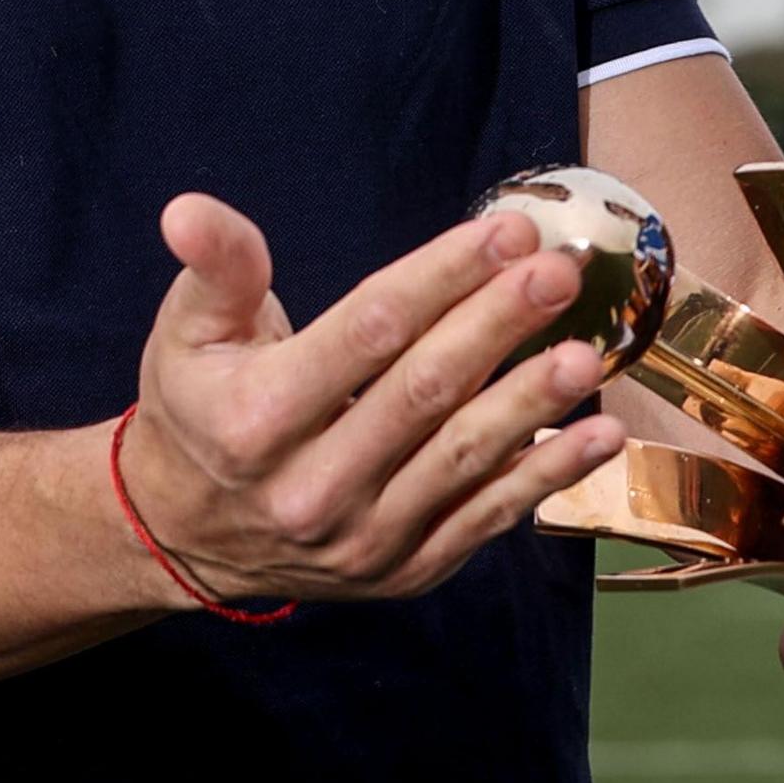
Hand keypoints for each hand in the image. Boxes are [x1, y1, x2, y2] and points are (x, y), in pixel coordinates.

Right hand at [113, 194, 627, 603]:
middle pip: (424, 393)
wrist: (185, 533)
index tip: (505, 232)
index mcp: (257, 418)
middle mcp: (311, 488)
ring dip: (533, 404)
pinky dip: (546, 479)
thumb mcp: (186, 334)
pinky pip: (484, 520)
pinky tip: (598, 436)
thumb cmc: (199, 411)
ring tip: (587, 352)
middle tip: (557, 272)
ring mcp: (362, 538)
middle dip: (498, 325)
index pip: (367, 333)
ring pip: (462, 459)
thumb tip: (190, 211)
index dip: (441, 278)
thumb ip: (216, 270)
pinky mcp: (403, 570)